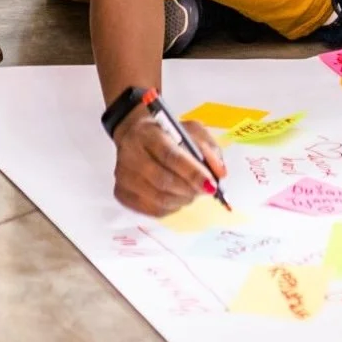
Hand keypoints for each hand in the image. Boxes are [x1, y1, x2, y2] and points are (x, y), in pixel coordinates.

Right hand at [112, 107, 226, 216]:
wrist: (135, 134)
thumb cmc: (168, 133)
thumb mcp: (191, 131)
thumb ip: (208, 149)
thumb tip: (220, 174)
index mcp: (148, 133)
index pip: (170, 156)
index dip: (192, 172)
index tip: (211, 185)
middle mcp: (131, 153)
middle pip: (162, 180)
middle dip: (189, 189)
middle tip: (205, 190)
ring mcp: (123, 175)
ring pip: (158, 198)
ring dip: (182, 200)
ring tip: (192, 192)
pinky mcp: (121, 192)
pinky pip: (151, 210)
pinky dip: (170, 208)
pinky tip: (177, 198)